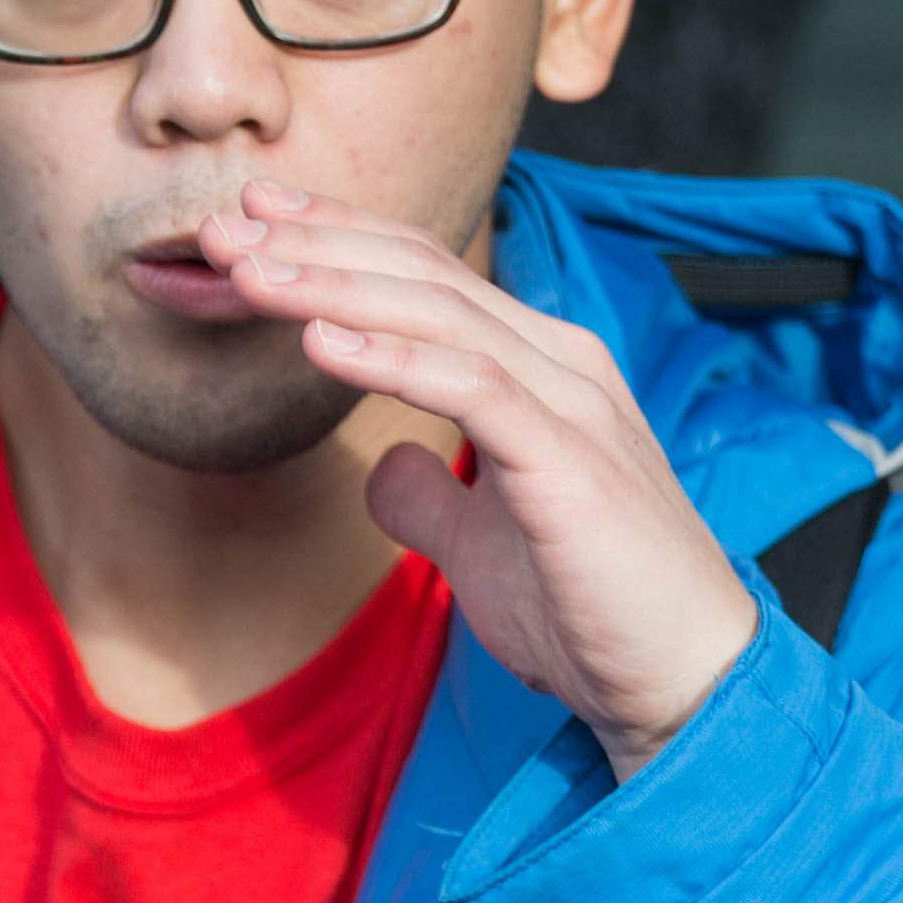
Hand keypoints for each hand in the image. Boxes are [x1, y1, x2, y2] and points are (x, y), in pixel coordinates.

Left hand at [203, 180, 759, 775]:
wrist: (684, 684)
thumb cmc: (593, 613)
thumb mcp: (482, 548)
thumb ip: (432, 498)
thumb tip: (381, 468)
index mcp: (542, 369)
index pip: (428, 276)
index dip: (338, 238)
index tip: (252, 218)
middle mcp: (561, 364)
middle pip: (422, 275)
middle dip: (315, 242)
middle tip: (218, 227)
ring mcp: (572, 404)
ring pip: (439, 314)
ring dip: (333, 283)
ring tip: (248, 269)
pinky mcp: (571, 461)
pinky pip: (472, 387)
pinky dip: (392, 357)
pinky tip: (320, 340)